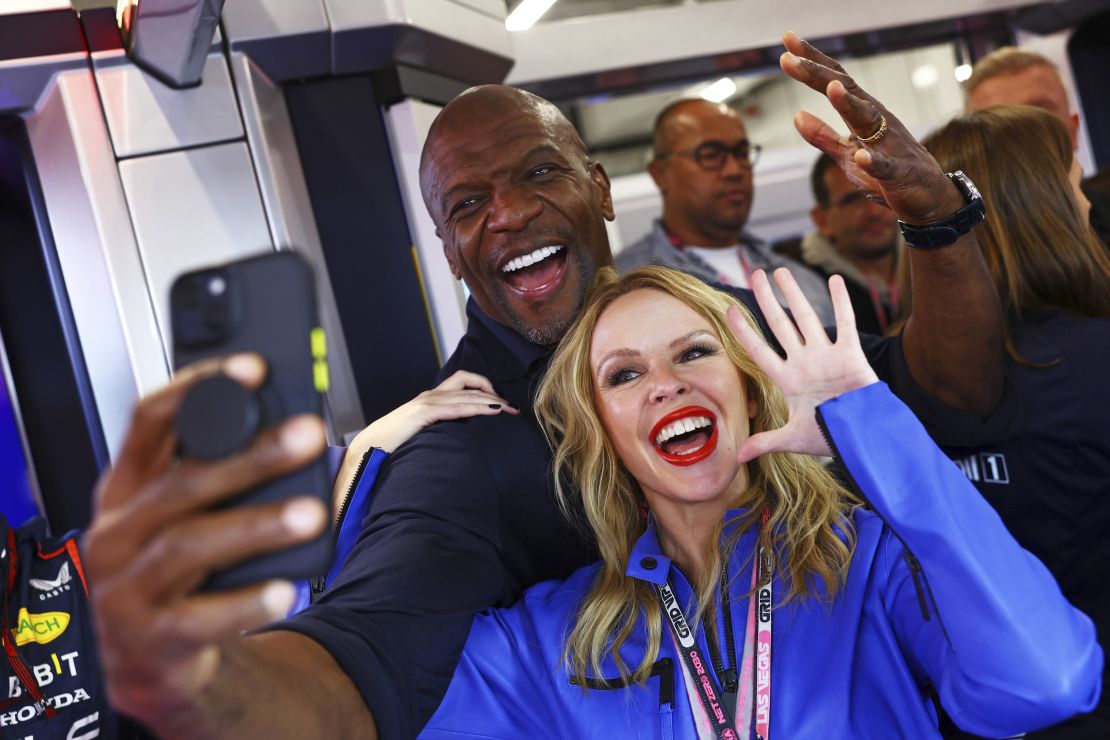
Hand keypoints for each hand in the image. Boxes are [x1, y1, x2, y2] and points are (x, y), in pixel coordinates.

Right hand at [83, 354, 327, 727]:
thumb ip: (220, 473)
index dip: (199, 388)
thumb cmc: (177, 571)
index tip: (253, 367)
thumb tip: (296, 432)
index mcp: (127, 488)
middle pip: (182, 483)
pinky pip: (200, 619)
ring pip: (190, 545)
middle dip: (250, 457)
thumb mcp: (186, 515)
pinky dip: (245, 603)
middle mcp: (118, 532)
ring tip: (310, 513)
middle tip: (307, 436)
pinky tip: (285, 589)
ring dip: (257, 525)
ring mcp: (126, 588)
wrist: (150, 660)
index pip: (150, 420)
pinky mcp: (150, 639)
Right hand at [348, 370, 517, 455]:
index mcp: (431, 399)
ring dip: (491, 400)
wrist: (369, 449)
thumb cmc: (394, 446)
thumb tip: (459, 440)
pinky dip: (477, 407)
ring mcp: (427, 402)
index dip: (486, 390)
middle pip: (471, 385)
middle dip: (494, 395)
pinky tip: (492, 412)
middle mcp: (431, 395)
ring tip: (508, 410)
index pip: (464, 384)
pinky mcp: (424, 412)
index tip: (502, 406)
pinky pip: (457, 406)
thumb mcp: (422, 434)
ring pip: (468, 393)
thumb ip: (439, 431)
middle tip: (513, 410)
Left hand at [729, 269, 877, 461]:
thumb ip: (766, 442)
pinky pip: (845, 324)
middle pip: (779, 325)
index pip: (759, 350)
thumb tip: (736, 459)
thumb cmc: (831, 436)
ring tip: (781, 270)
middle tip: (755, 274)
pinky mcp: (850, 355)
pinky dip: (842, 302)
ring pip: (806, 318)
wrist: (864, 437)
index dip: (744, 331)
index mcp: (787, 380)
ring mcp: (826, 356)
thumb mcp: (793, 438)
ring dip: (795, 294)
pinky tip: (835, 280)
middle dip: (766, 300)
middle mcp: (803, 362)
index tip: (729, 310)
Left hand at [780, 31, 964, 224]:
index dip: (812, 62)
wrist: (930, 198)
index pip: (836, 81)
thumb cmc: (887, 174)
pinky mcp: (898, 173)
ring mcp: (889, 145)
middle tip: (788, 58)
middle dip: (818, 74)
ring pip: (868, 120)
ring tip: (832, 88)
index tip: (788, 41)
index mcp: (864, 115)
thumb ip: (823, 136)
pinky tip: (863, 157)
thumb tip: (797, 115)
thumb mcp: (847, 155)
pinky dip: (874, 161)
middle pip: (846, 91)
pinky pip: (885, 166)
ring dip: (849, 104)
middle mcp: (878, 121)